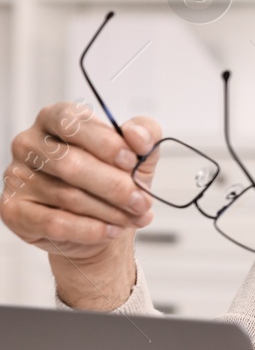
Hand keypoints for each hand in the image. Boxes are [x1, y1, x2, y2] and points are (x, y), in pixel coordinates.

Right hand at [1, 102, 161, 309]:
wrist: (99, 225)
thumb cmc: (114, 180)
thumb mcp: (139, 153)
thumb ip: (145, 134)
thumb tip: (137, 135)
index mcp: (56, 119)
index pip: (74, 124)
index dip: (106, 144)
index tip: (132, 162)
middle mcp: (29, 143)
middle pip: (70, 163)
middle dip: (115, 186)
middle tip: (142, 201)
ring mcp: (16, 176)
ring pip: (67, 195)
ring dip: (109, 211)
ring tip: (135, 218)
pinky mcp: (13, 209)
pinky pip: (54, 222)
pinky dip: (90, 229)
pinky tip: (111, 230)